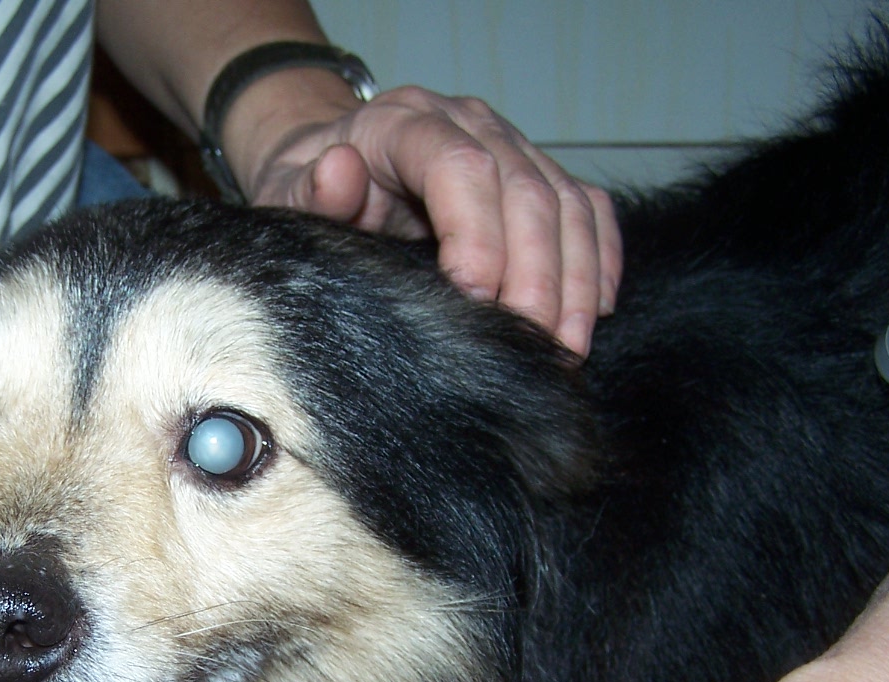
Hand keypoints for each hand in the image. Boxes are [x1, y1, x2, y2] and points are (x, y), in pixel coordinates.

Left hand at [232, 81, 622, 356]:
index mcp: (406, 123)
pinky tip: (592, 312)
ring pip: (568, 204)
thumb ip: (310, 190)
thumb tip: (339, 171)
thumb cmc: (312, 189)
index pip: (460, 166)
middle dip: (537, 276)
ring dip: (575, 282)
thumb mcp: (290, 193)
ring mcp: (512, 146)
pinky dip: (598, 261)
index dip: (477, 234)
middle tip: (531, 348)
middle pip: (526, 191)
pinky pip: (589, 210)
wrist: (332, 163)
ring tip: (566, 350)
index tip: (475, 297)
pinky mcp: (540, 175)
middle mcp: (469, 124)